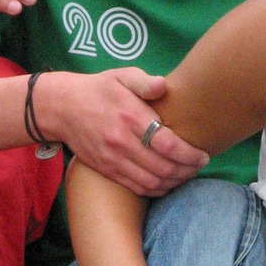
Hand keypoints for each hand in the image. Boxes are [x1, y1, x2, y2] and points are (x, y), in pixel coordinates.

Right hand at [40, 70, 208, 195]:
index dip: (189, 154)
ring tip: (187, 174)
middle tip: (199, 165)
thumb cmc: (99, 89)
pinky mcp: (107, 170)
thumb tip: (163, 85)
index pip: (166, 143)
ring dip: (174, 182)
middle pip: (163, 167)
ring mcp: (113, 159)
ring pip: (151, 182)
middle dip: (187, 170)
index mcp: (130, 116)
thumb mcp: (121, 76)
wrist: (62, 108)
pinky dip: (156, 190)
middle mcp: (122, 141)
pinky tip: (167, 182)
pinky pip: (136, 188)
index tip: (203, 154)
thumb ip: (144, 81)